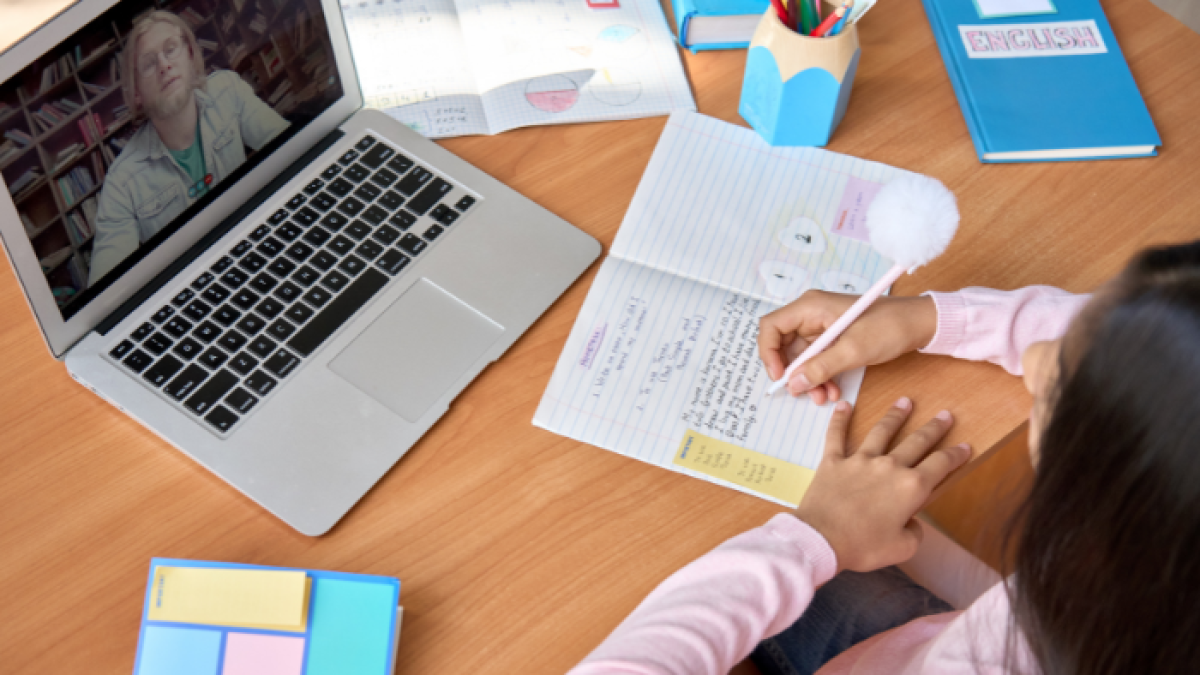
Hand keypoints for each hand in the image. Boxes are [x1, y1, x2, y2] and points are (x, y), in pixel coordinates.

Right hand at [758, 292, 937, 403]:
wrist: (919, 324)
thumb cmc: (890, 326)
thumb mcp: (853, 350)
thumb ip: (821, 367)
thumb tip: (794, 384)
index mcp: (810, 306)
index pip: (771, 326)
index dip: (768, 352)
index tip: (780, 376)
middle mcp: (811, 314)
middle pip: (782, 344)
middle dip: (793, 372)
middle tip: (803, 392)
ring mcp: (821, 326)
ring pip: (800, 357)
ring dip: (809, 379)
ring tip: (824, 396)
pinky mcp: (832, 338)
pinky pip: (816, 359)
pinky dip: (821, 376)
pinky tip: (833, 390)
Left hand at [795, 398, 970, 572]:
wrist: (821, 539)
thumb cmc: (863, 546)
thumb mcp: (903, 548)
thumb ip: (914, 531)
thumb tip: (911, 521)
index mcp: (911, 487)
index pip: (941, 465)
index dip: (956, 455)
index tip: (965, 446)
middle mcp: (889, 467)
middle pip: (917, 441)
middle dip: (934, 428)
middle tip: (944, 415)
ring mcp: (860, 460)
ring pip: (881, 431)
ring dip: (895, 415)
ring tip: (905, 401)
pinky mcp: (833, 461)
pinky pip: (836, 435)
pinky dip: (839, 419)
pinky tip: (844, 405)